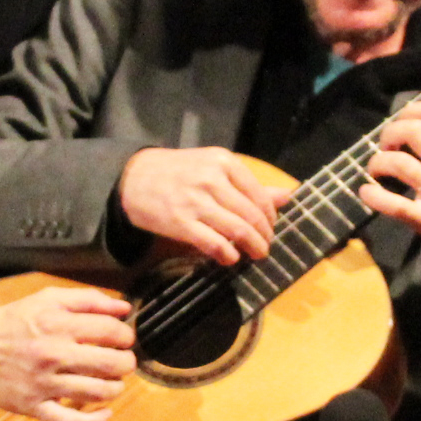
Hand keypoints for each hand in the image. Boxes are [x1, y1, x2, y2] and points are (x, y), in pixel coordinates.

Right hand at [0, 284, 136, 420]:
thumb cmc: (9, 322)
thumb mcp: (46, 299)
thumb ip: (87, 299)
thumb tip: (124, 309)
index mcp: (57, 323)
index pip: (111, 331)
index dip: (125, 335)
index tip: (123, 339)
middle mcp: (52, 354)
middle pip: (111, 364)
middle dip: (126, 363)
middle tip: (123, 362)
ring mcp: (43, 383)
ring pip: (97, 393)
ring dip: (115, 388)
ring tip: (113, 383)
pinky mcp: (33, 406)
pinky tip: (104, 413)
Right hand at [118, 146, 289, 264]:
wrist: (133, 178)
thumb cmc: (177, 173)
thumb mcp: (213, 168)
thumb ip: (249, 184)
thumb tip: (287, 197)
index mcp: (223, 162)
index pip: (260, 196)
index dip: (270, 219)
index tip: (269, 229)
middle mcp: (212, 180)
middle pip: (252, 216)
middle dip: (264, 237)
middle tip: (264, 247)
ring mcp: (196, 202)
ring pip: (238, 231)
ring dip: (252, 248)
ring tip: (255, 255)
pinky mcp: (181, 223)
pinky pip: (214, 244)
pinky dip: (228, 255)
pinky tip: (230, 258)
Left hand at [360, 101, 420, 278]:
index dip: (413, 110)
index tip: (402, 120)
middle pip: (414, 131)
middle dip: (390, 132)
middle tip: (385, 145)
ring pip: (398, 163)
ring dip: (377, 162)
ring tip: (376, 170)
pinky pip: (392, 204)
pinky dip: (372, 195)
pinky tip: (366, 192)